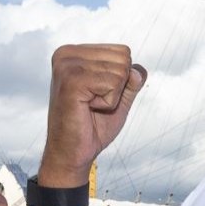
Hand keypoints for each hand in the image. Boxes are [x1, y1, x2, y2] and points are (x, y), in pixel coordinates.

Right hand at [38, 44, 146, 186]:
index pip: (122, 51)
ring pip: (120, 71)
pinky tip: (87, 109)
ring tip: (89, 107)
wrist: (72, 153)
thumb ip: (131, 80)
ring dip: (111, 96)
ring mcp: (66, 66)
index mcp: (74, 52)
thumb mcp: (119, 98)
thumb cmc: (92, 126)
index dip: (120, 80)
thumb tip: (137, 71)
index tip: (96, 96)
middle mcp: (66, 53)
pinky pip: (112, 84)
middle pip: (123, 58)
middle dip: (117, 88)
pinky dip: (108, 103)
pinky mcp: (70, 81)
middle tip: (93, 104)